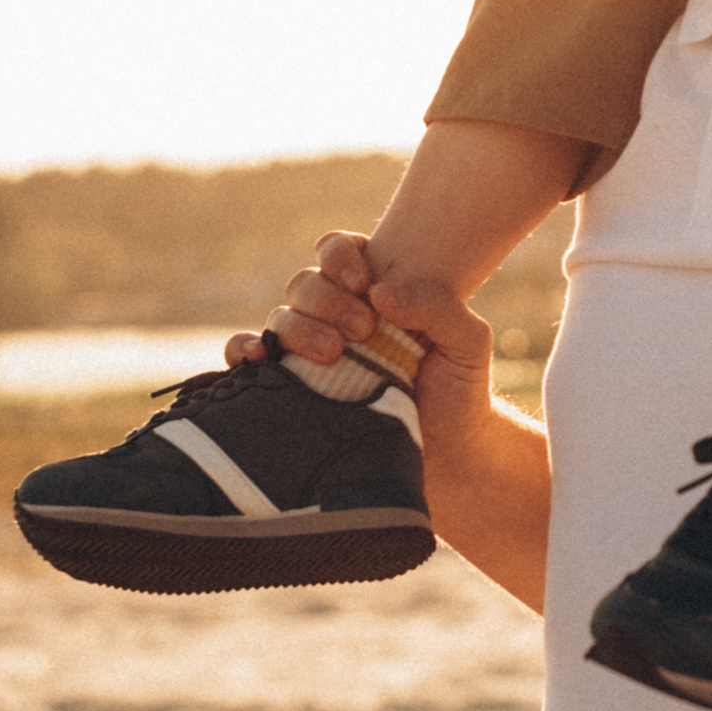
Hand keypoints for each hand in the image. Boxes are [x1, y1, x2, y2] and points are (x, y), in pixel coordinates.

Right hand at [225, 239, 497, 475]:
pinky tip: (262, 361)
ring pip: (280, 316)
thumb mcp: (466, 341)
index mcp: (375, 293)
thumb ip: (436, 305)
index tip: (365, 283)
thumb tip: (379, 293)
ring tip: (333, 356)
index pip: (340, 251)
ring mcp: (309, 351)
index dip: (342, 256)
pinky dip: (245, 350)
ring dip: (299, 328)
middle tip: (363, 331)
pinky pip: (248, 356)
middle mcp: (337, 316)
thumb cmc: (461, 392)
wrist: (448, 458)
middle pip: (306, 283)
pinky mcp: (291, 386)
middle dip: (327, 299)